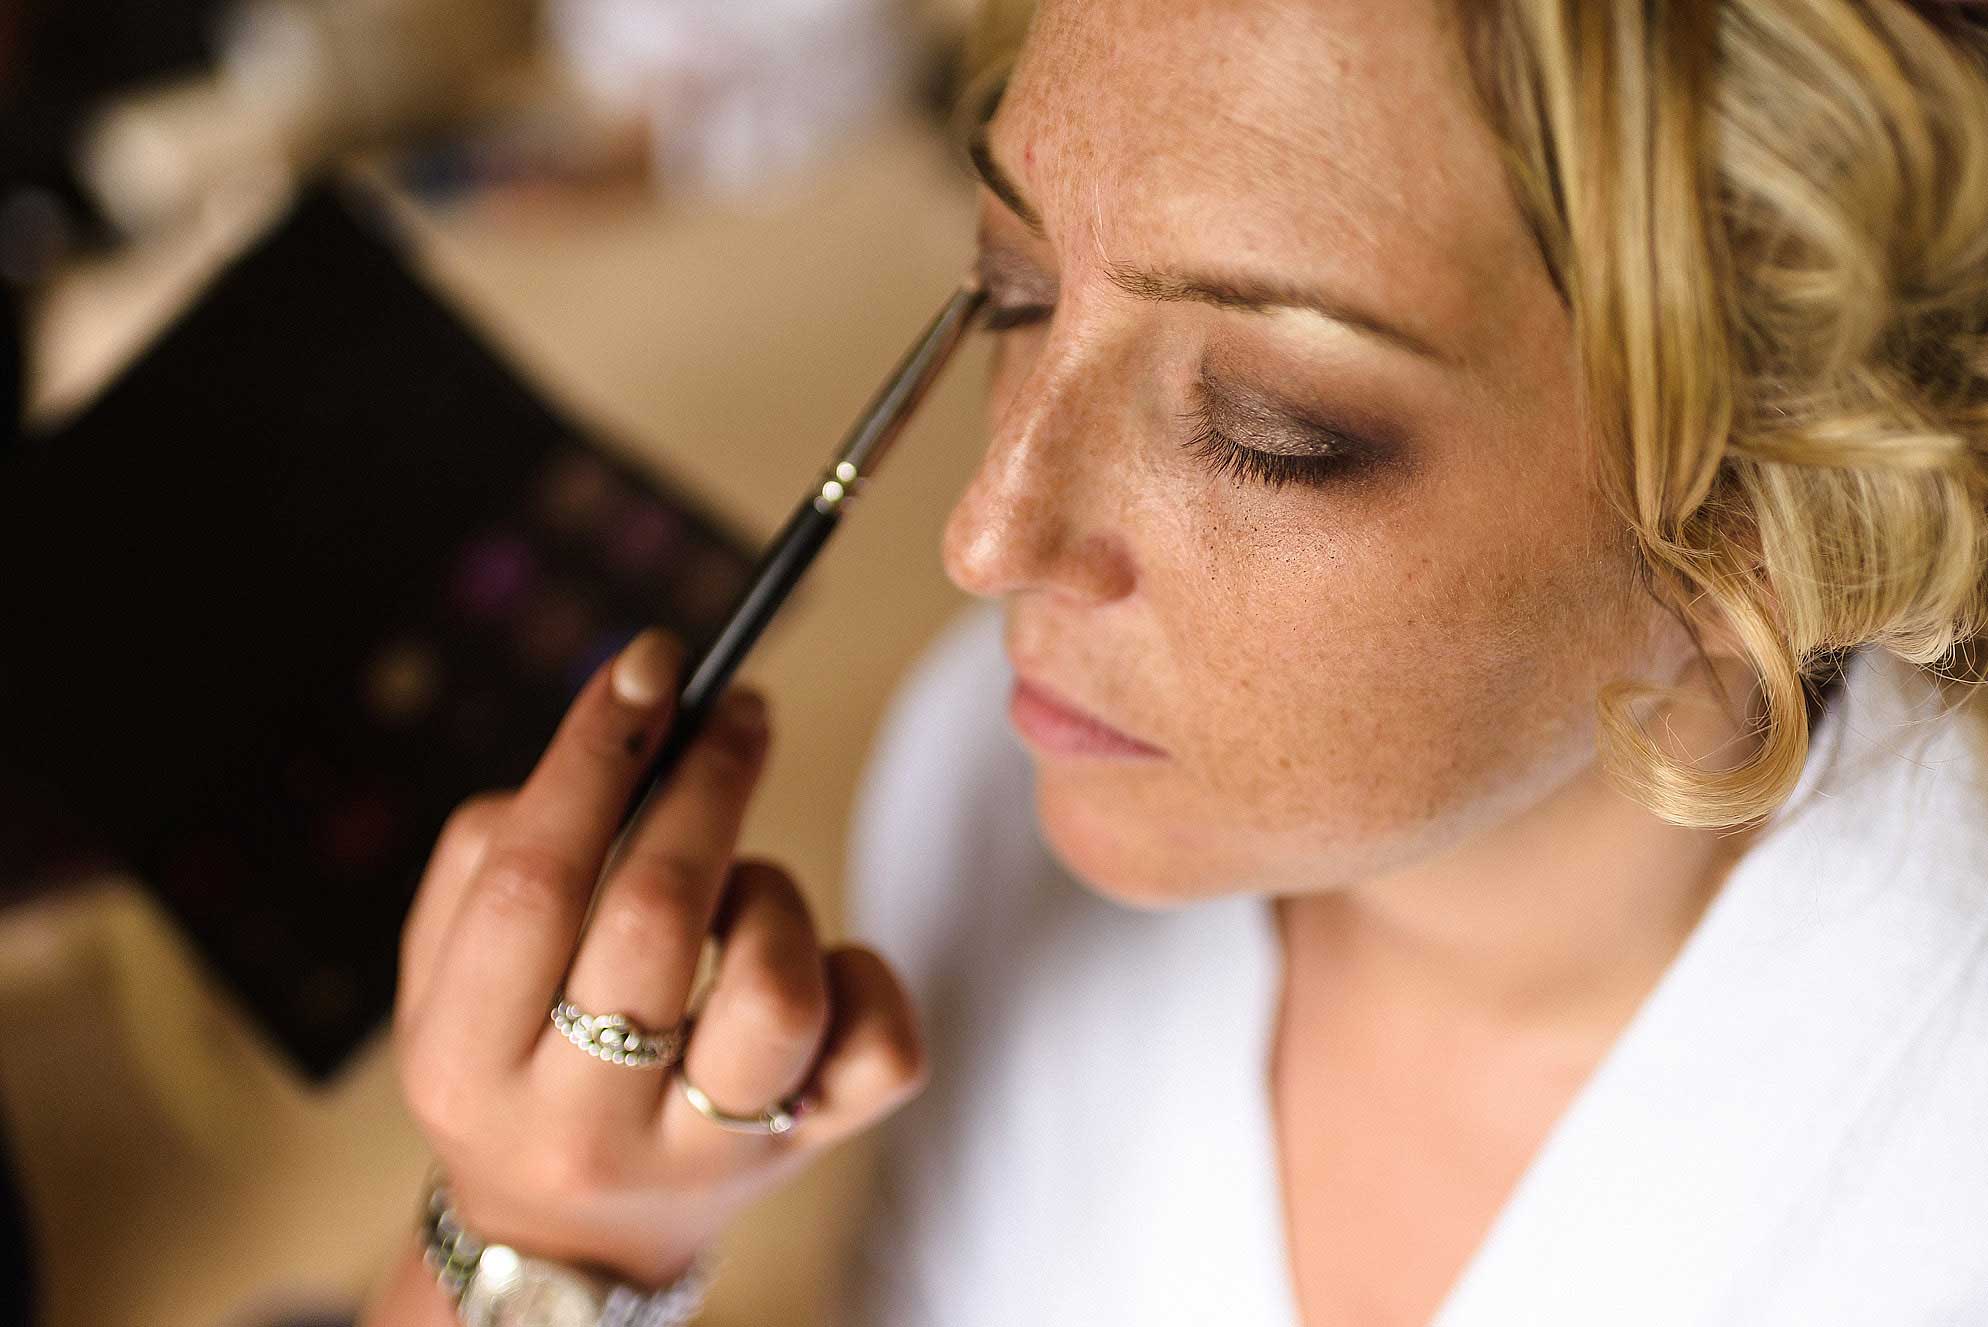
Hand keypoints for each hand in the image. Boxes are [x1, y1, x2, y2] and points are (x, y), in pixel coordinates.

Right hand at [391, 628, 927, 1288]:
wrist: (568, 1240)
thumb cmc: (512, 1057)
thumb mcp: (448, 975)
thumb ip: (496, 850)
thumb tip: (623, 725)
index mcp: (466, 1064)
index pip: (529, 882)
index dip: (594, 754)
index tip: (650, 664)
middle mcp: (581, 1125)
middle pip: (655, 917)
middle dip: (708, 784)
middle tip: (737, 712)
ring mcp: (705, 1154)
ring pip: (777, 994)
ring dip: (771, 896)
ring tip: (742, 892)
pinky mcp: (806, 1156)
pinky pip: (881, 1051)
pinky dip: (865, 975)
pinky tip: (813, 968)